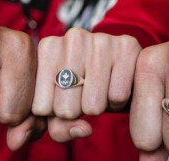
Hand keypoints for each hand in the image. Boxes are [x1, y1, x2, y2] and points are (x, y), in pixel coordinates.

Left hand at [31, 27, 141, 141]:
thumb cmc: (83, 87)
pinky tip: (116, 84)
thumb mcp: (62, 107)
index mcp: (47, 47)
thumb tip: (83, 130)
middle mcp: (72, 37)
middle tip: (86, 93)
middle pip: (65, 109)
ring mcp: (100, 39)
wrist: (122, 66)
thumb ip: (59, 128)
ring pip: (92, 105)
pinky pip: (117, 97)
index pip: (41, 108)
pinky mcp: (127, 46)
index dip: (55, 114)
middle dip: (78, 111)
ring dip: (99, 106)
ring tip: (101, 89)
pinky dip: (118, 100)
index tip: (65, 97)